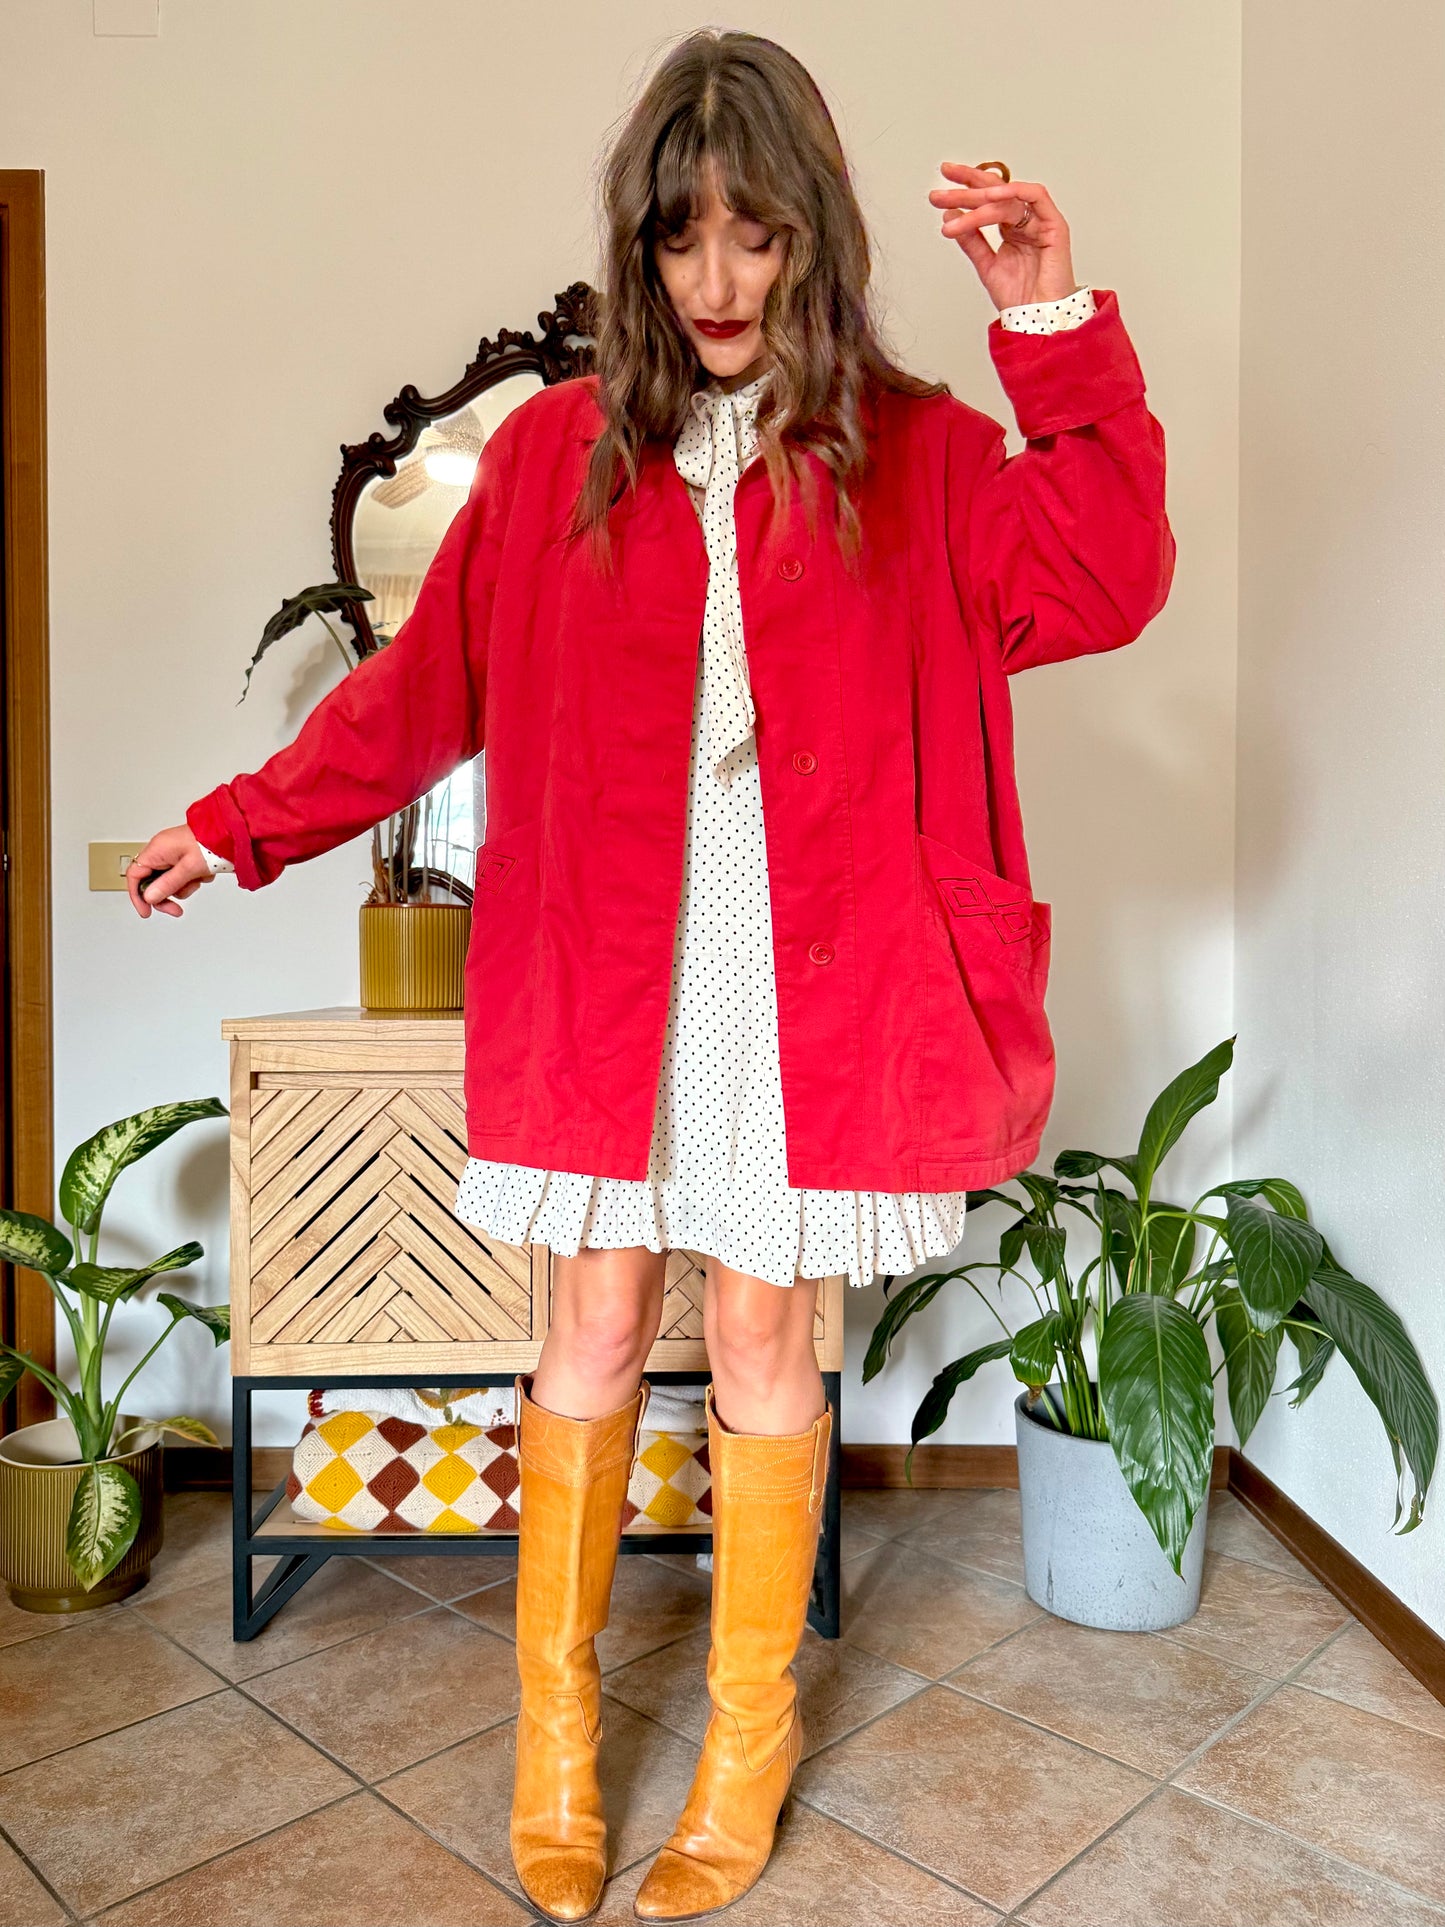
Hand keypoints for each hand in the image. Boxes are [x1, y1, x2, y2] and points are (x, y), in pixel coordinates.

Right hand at [126, 827, 214, 918]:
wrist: (231, 832)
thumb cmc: (210, 843)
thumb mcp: (189, 868)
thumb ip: (168, 884)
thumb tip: (149, 897)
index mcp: (156, 850)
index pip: (135, 876)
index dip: (137, 896)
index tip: (146, 911)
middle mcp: (161, 851)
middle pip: (152, 882)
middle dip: (166, 896)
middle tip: (176, 910)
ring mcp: (173, 855)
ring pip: (170, 882)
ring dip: (184, 886)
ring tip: (198, 878)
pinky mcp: (184, 858)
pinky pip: (183, 876)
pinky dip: (193, 879)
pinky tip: (204, 873)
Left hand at [929, 162, 1078, 311]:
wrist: (1038, 320)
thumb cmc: (1019, 298)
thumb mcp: (985, 265)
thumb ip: (970, 239)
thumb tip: (950, 214)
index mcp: (1011, 228)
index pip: (987, 200)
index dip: (965, 189)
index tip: (940, 187)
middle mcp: (1025, 221)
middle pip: (995, 193)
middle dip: (967, 186)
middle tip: (941, 190)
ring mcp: (1040, 222)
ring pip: (1008, 198)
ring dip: (980, 198)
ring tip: (956, 204)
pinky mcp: (1054, 225)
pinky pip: (1036, 196)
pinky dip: (1013, 191)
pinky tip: (992, 194)